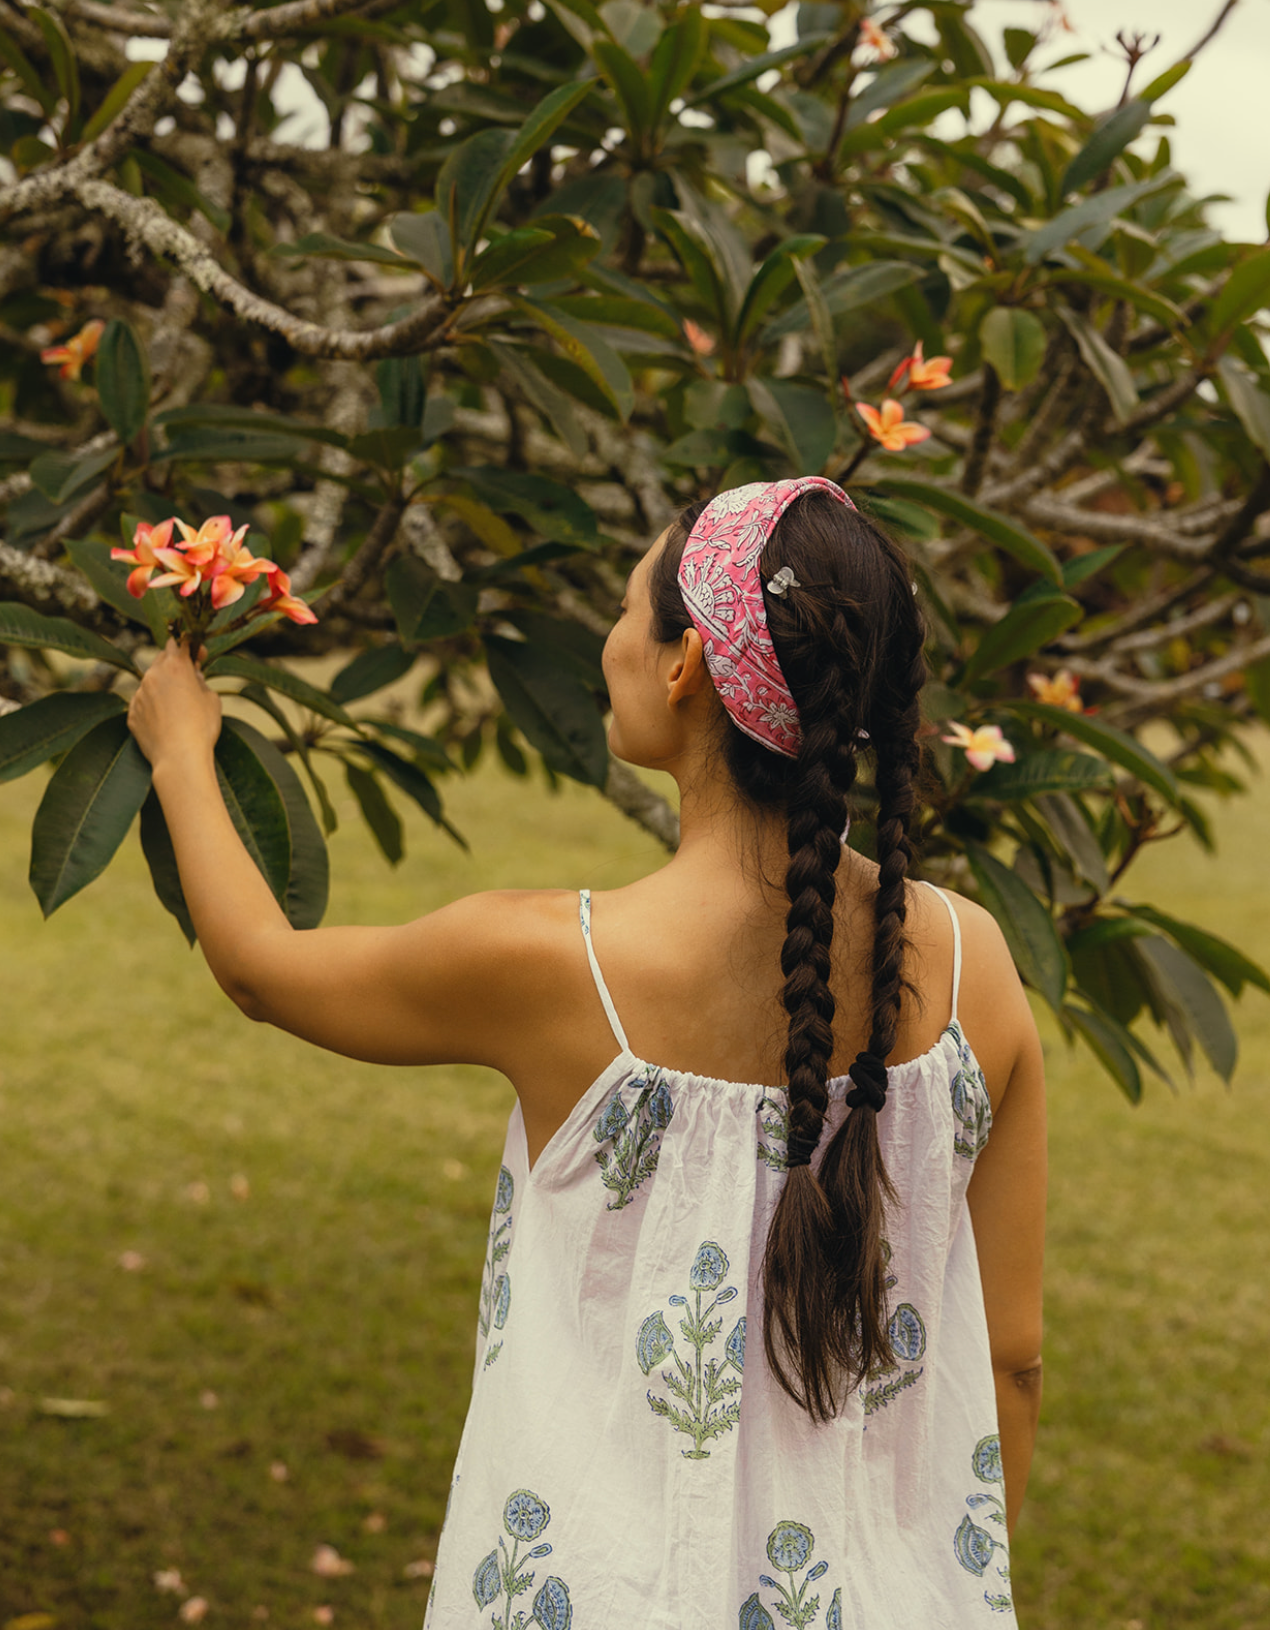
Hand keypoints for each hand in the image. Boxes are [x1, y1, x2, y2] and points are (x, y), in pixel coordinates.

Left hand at [127, 638, 221, 769]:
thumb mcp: (212, 700)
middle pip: (162, 658)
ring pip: (150, 682)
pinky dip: (153, 706)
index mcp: (176, 667)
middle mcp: (153, 676)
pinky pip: (143, 703)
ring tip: (178, 706)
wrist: (179, 758)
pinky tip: (166, 721)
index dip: (191, 646)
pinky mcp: (132, 713)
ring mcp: (139, 695)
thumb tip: (193, 679)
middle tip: (189, 679)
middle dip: (175, 665)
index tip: (198, 656)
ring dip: (163, 686)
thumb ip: (201, 682)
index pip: (180, 643)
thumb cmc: (201, 728)